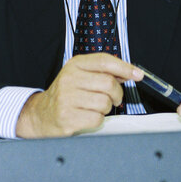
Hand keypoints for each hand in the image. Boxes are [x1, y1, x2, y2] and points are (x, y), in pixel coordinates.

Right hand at [16, 53, 143, 137]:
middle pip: (108, 83)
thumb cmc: (67, 94)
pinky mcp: (68, 117)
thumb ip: (104, 72)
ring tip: (95, 107)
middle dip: (116, 94)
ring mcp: (67, 98)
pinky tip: (87, 116)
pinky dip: (97, 120)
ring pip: (105, 103)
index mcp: (75, 65)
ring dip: (106, 108)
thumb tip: (131, 72)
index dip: (125, 67)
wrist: (42, 114)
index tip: (137, 74)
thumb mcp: (81, 75)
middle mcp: (69, 79)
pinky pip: (97, 119)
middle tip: (112, 98)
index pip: (104, 61)